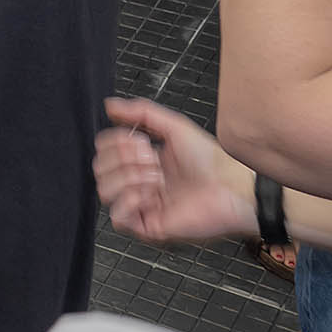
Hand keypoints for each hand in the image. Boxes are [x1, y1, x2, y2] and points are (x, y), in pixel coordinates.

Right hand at [95, 96, 253, 248]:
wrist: (232, 186)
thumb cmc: (212, 161)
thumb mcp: (174, 127)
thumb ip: (141, 113)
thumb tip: (110, 106)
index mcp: (142, 161)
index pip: (104, 150)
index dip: (116, 142)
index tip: (141, 140)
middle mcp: (139, 183)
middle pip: (99, 168)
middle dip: (124, 158)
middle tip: (152, 159)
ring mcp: (142, 205)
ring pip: (104, 191)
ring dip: (128, 178)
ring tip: (156, 177)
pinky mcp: (148, 226)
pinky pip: (117, 216)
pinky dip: (129, 200)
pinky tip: (150, 194)